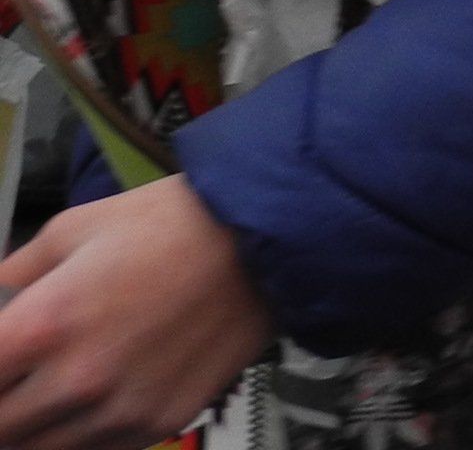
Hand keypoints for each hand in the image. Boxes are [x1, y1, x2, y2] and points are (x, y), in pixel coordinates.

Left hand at [0, 176, 271, 448]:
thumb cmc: (171, 223)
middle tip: (17, 378)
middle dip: (3, 400)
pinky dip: (80, 434)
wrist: (266, 239)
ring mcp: (118, 411)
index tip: (0, 361)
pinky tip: (92, 401)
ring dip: (32, 426)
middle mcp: (75, 381)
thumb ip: (17, 270)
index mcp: (43, 326)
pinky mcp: (159, 424)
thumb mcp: (76, 227)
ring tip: (51, 390)